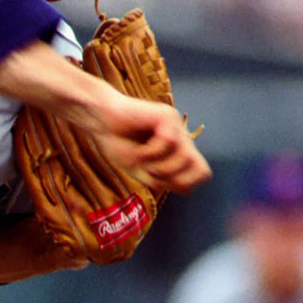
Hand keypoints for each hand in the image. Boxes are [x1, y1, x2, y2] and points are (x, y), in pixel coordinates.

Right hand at [92, 92, 210, 193]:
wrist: (100, 120)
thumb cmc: (118, 143)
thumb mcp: (142, 172)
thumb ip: (164, 181)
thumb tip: (185, 187)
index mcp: (179, 151)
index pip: (202, 174)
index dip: (185, 184)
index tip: (160, 181)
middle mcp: (182, 138)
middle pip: (200, 170)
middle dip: (174, 178)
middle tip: (151, 174)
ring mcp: (176, 126)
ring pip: (186, 156)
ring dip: (162, 167)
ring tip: (143, 163)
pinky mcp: (166, 115)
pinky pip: (168, 141)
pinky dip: (150, 153)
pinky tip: (137, 151)